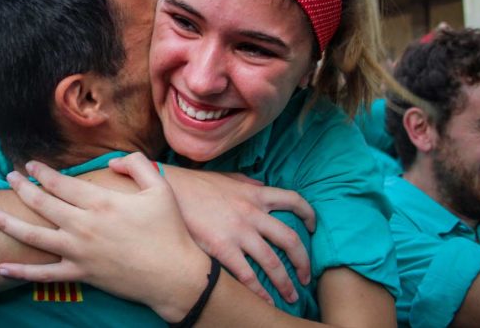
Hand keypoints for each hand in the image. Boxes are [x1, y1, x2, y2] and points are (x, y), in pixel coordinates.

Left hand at [0, 153, 211, 321]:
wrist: (174, 275)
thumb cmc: (169, 230)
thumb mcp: (160, 187)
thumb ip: (136, 164)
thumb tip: (112, 162)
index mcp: (101, 202)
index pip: (62, 183)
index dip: (42, 172)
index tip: (29, 164)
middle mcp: (84, 225)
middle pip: (42, 203)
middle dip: (21, 188)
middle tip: (7, 177)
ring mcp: (79, 252)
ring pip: (34, 236)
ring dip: (7, 223)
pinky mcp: (80, 274)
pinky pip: (44, 274)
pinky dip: (21, 271)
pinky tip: (0, 267)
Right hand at [164, 167, 312, 303]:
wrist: (166, 189)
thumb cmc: (194, 184)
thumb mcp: (225, 178)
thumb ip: (246, 182)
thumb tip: (259, 184)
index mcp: (254, 193)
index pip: (293, 200)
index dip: (309, 215)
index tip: (313, 228)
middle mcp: (252, 212)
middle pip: (290, 239)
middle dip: (303, 261)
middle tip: (306, 276)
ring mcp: (238, 231)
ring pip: (272, 262)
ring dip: (285, 282)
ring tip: (291, 296)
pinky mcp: (222, 247)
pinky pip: (247, 275)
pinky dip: (258, 292)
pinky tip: (263, 301)